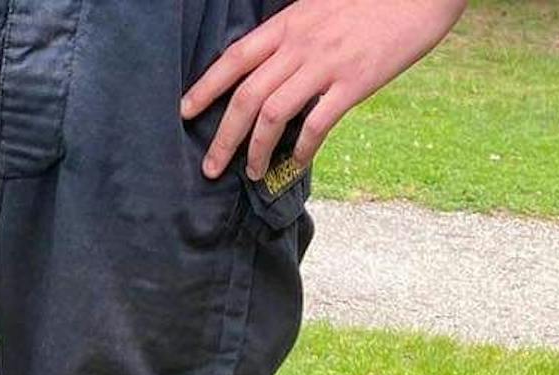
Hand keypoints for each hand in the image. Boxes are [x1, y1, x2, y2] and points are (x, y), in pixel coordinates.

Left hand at [183, 0, 465, 181]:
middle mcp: (301, 44)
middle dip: (223, 137)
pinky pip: (317, 123)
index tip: (185, 112)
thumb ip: (295, 36)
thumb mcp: (322, 8)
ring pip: (273, 115)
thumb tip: (273, 71)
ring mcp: (327, 64)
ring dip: (257, 151)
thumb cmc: (374, 0)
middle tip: (210, 168)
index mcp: (290, 23)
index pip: (235, 58)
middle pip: (246, 96)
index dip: (206, 87)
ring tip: (251, 173)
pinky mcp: (355, 82)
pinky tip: (296, 162)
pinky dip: (302, 149)